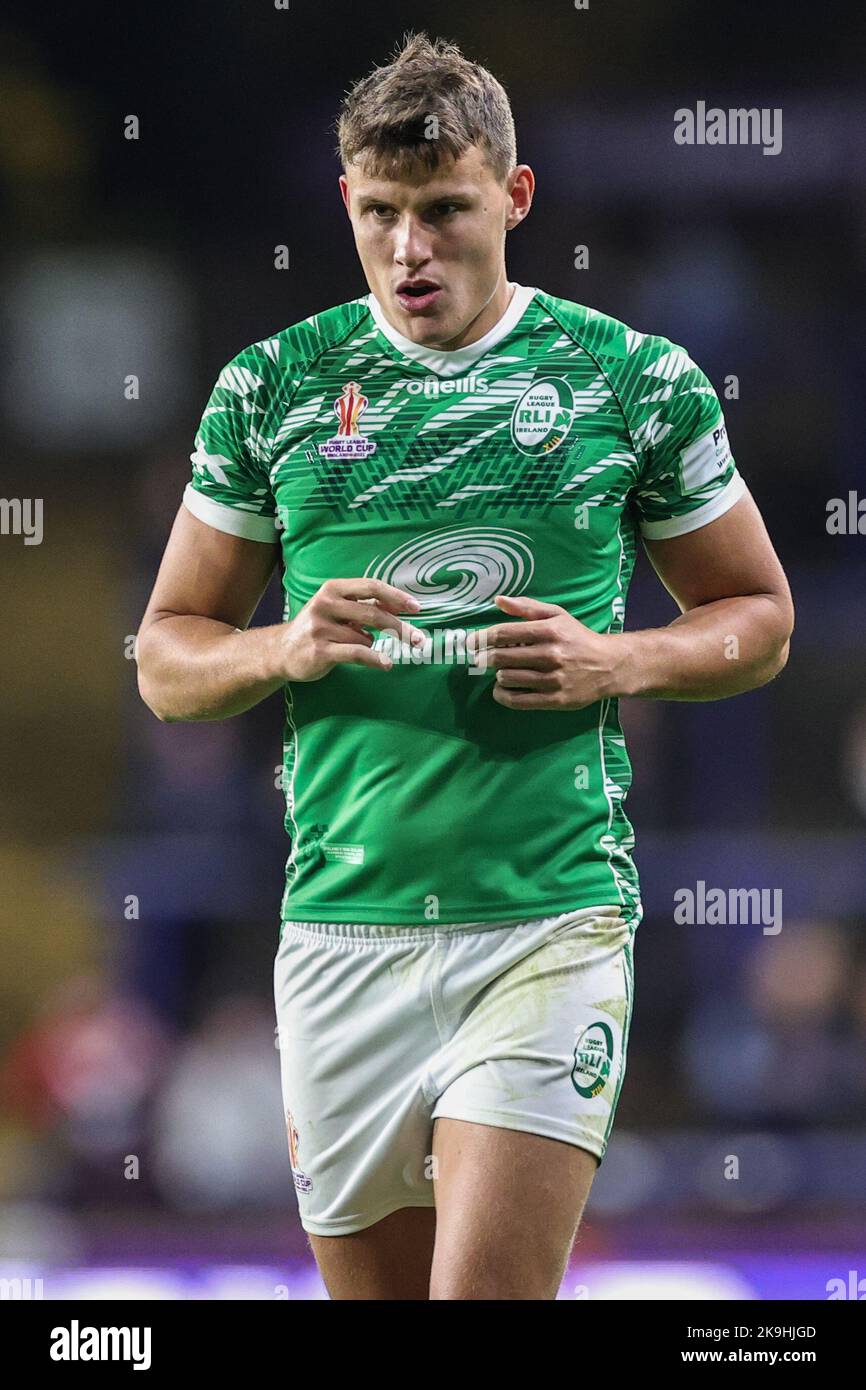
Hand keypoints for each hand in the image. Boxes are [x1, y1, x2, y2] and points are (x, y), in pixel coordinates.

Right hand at [274, 578, 426, 680]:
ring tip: (369, 650)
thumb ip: (365, 607)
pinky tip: (386, 664)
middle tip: (419, 639)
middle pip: (373, 613)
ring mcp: (321, 628)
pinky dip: (375, 660)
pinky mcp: (320, 650)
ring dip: (373, 646)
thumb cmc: (318, 628)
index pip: (371, 587)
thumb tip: (402, 608)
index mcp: (333, 589)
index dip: (396, 597)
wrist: (282, 652)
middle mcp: (325, 604)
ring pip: (365, 638)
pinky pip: (357, 654)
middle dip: (399, 627)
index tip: (416, 608)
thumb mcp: (337, 610)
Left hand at [467, 594, 631, 709]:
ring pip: (508, 678)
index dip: (482, 638)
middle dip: (486, 658)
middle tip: (482, 659)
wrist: (610, 666)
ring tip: (501, 671)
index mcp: (550, 631)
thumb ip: (527, 607)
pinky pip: (518, 700)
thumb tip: (498, 600)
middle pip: (502, 657)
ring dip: (498, 675)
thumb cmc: (578, 638)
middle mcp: (551, 654)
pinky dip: (503, 695)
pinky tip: (501, 690)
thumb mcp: (557, 615)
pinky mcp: (556, 700)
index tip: (470, 642)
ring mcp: (554, 679)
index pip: (505, 634)